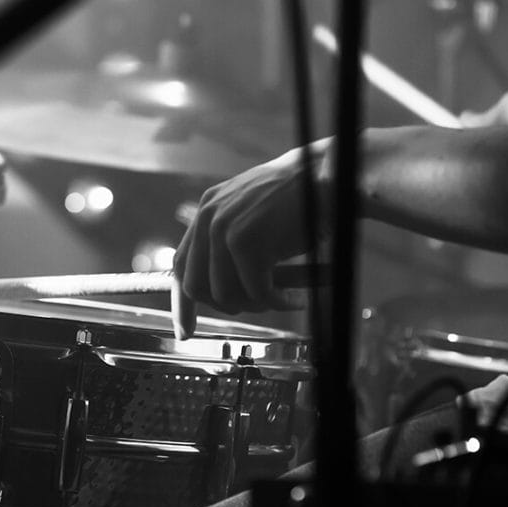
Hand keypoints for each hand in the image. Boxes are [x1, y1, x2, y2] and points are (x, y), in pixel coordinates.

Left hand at [174, 137, 332, 313]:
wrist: (325, 176)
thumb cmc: (298, 202)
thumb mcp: (252, 217)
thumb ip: (227, 244)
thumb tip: (217, 294)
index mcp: (207, 210)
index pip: (181, 264)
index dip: (183, 302)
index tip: (184, 330)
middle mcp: (209, 217)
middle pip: (198, 287)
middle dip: (227, 306)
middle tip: (258, 304)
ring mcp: (225, 230)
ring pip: (227, 295)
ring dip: (256, 305)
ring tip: (280, 296)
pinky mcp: (247, 243)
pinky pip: (257, 292)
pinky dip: (278, 303)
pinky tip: (295, 298)